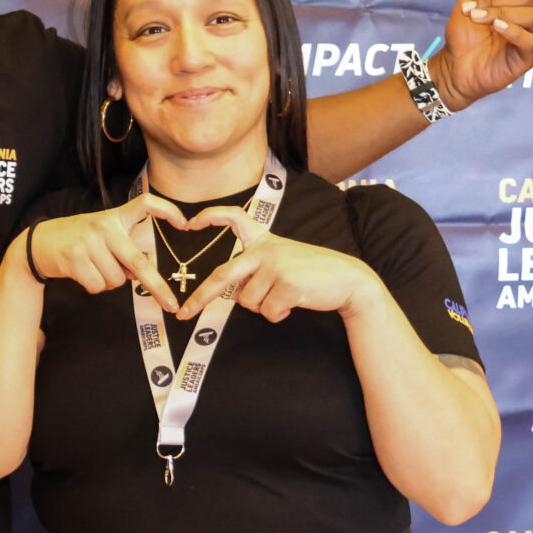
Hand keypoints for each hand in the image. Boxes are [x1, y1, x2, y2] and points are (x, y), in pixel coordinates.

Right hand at [23, 193, 186, 307]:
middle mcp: (104, 226)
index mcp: (115, 217)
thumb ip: (123, 250)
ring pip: (116, 279)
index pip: (145, 204)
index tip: (184, 223)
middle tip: (171, 304)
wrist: (39, 243)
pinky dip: (94, 286)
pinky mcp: (75, 258)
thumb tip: (138, 276)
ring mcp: (89, 242)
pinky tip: (83, 274)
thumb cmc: (78, 240)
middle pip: (137, 261)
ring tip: (94, 268)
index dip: (166, 210)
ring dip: (109, 282)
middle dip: (156, 287)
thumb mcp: (102, 236)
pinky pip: (98, 286)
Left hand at [175, 206, 378, 322]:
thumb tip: (235, 293)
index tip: (190, 222)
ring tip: (286, 296)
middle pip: (222, 275)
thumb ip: (256, 271)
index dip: (211, 217)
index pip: (234, 218)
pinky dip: (278, 315)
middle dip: (200, 298)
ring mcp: (276, 266)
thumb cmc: (312, 273)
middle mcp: (266, 250)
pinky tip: (294, 303)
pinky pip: (267, 311)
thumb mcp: (282, 261)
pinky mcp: (287, 285)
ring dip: (263, 307)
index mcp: (264, 240)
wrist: (349, 280)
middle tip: (182, 314)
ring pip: (247, 301)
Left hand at [430, 0, 532, 110]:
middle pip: (527, 1)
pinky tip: (497, 28)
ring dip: (501, 15)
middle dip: (498, 2)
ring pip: (529, 18)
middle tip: (471, 10)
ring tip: (478, 19)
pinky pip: (529, 40)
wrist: (453, 66)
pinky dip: (512, 31)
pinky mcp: (528, 58)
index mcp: (522, 2)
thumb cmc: (465, 33)